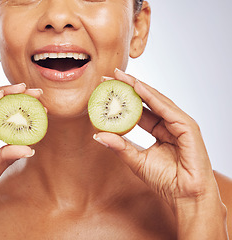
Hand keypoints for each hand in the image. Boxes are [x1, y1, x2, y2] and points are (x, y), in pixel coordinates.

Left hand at [94, 69, 220, 208]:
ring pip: (156, 100)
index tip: (106, 88)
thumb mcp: (136, 160)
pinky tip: (138, 88)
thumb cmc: (165, 180)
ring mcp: (179, 124)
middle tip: (109, 76)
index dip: (123, 98)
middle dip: (127, 87)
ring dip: (137, 87)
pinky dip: (152, 97)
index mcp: (159, 130)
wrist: (185, 196)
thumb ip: (120, 146)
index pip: (139, 109)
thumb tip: (98, 135)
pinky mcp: (188, 127)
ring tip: (120, 77)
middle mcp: (169, 123)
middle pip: (147, 100)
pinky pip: (167, 109)